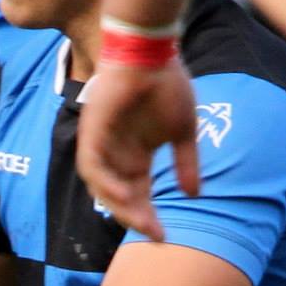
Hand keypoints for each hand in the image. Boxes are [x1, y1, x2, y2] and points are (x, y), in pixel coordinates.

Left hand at [75, 58, 199, 242]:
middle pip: (119, 196)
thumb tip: (193, 195)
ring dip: (119, 205)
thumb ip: (186, 163)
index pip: (138, 193)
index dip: (149, 214)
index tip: (165, 235)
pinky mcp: (92, 131)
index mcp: (136, 154)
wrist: (151, 51)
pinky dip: (106, 182)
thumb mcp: (183, 131)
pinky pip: (91, 165)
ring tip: (139, 219)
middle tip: (154, 233)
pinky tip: (123, 194)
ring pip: (102, 186)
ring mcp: (101, 143)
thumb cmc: (167, 85)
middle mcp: (116, 153)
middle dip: (135, 216)